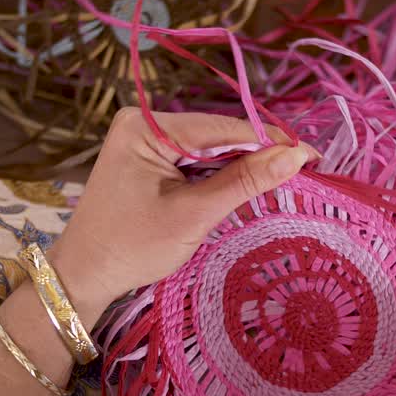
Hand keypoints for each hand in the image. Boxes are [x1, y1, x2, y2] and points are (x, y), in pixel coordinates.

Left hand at [47, 109, 317, 320]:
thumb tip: (296, 157)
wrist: (84, 275)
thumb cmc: (132, 247)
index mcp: (146, 125)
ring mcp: (144, 139)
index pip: (223, 127)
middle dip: (259, 152)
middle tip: (306, 169)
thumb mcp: (193, 215)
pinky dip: (220, 174)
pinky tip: (248, 184)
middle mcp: (144, 121)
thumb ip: (244, 183)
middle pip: (217, 134)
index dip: (271, 140)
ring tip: (286, 177)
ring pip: (209, 148)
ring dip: (243, 164)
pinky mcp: (147, 158)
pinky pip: (194, 160)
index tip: (312, 156)